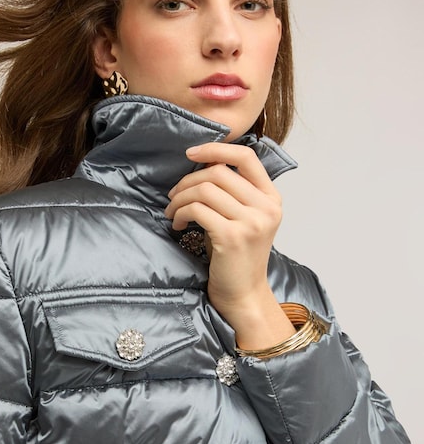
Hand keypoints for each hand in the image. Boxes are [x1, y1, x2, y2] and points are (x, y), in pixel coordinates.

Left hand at [164, 142, 293, 348]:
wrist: (243, 294)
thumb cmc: (237, 257)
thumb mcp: (242, 218)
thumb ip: (232, 192)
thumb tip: (203, 162)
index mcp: (272, 199)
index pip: (247, 157)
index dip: (215, 149)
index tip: (191, 154)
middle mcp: (266, 208)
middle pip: (219, 172)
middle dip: (188, 180)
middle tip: (173, 195)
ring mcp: (251, 222)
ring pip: (205, 189)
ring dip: (180, 198)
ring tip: (173, 212)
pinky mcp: (232, 236)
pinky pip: (197, 209)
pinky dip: (181, 213)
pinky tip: (177, 224)